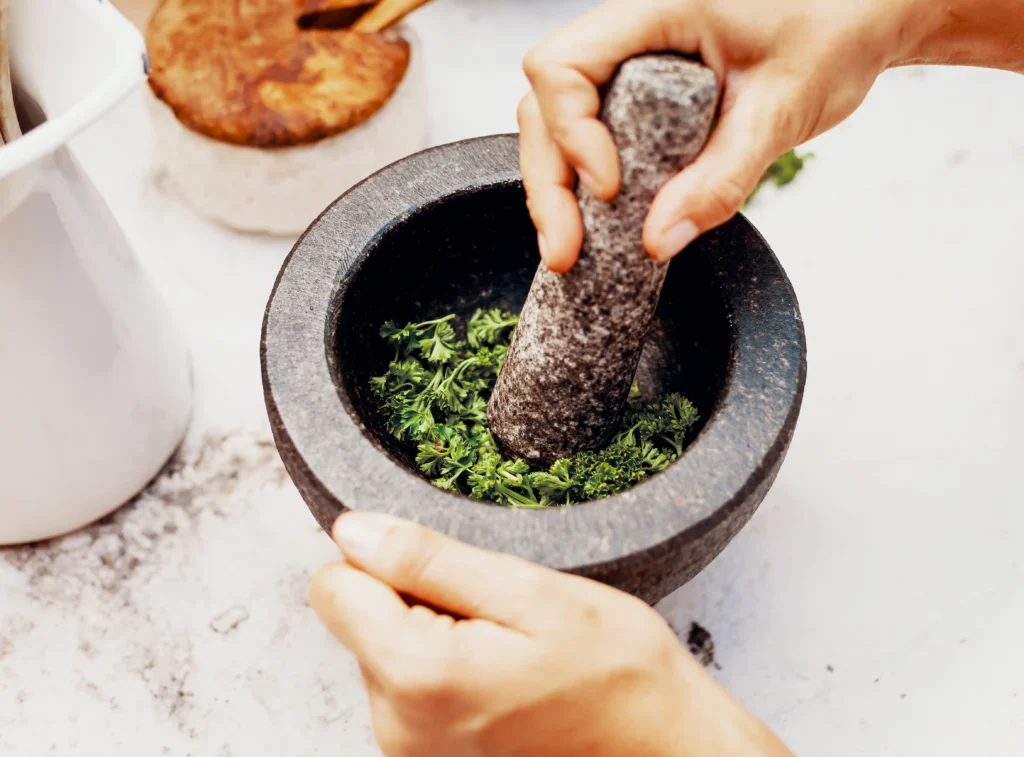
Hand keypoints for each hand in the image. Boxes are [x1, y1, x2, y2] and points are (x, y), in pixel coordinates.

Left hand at [309, 512, 792, 756]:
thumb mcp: (531, 593)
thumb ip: (429, 561)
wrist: (662, 752)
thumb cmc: (616, 675)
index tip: (445, 570)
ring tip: (507, 648)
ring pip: (385, 652)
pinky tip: (504, 676)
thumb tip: (352, 532)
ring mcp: (410, 752)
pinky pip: (410, 689)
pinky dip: (447, 669)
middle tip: (496, 614)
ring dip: (436, 635)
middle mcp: (396, 727)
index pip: (332, 588)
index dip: (383, 559)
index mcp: (417, 677)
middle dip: (418, 600)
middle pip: (361, 620)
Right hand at [518, 0, 928, 270]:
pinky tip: (591, 223)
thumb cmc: (834, 32)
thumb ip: (720, 178)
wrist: (860, 16)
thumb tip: (657, 241)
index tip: (611, 190)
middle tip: (565, 251)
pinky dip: (581, 180)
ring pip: (555, 118)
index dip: (572, 134)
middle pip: (544, 102)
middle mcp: (629, 29)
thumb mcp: (780, 111)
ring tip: (570, 248)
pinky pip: (587, 129)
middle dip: (548, 181)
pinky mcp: (638, 89)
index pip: (564, 66)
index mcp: (656, 8)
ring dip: (555, 186)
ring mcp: (628, 59)